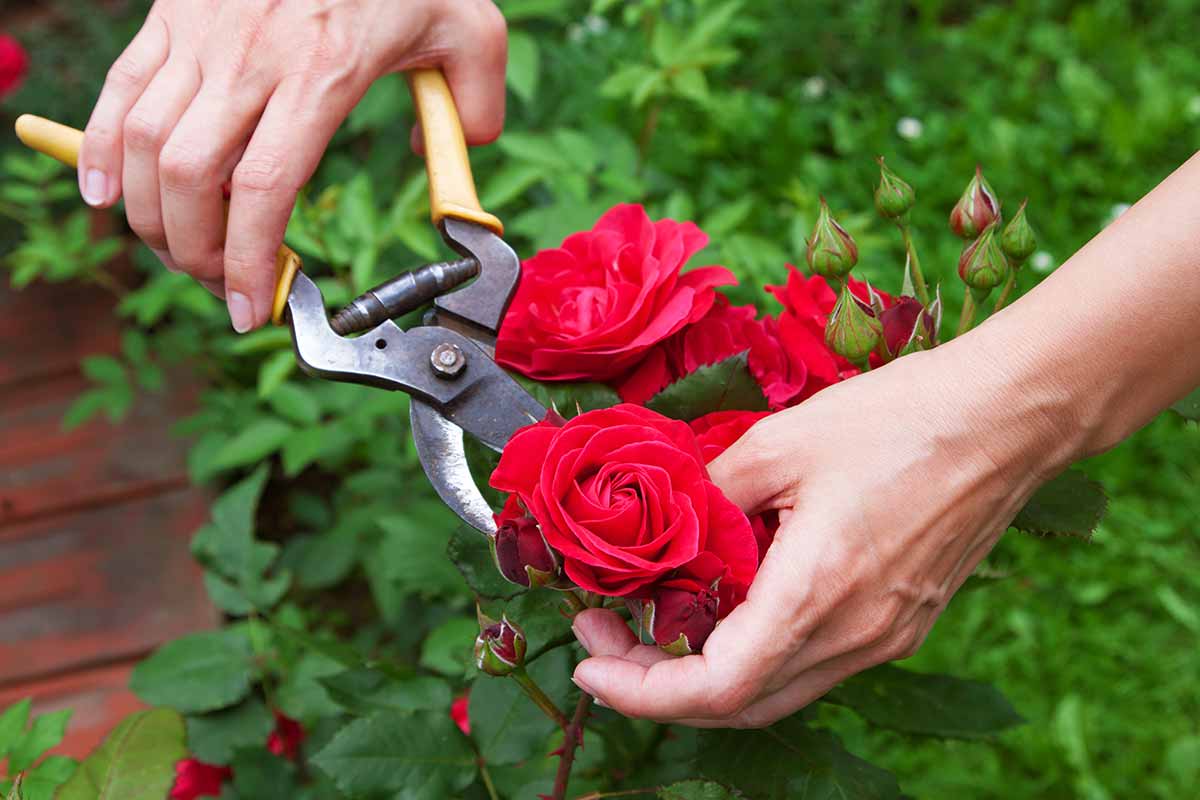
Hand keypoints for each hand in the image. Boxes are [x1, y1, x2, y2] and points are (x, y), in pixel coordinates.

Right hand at [78, 0, 506, 330]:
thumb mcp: (468, 27)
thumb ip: (474, 103)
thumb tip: (460, 156)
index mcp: (323, 71)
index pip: (266, 189)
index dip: (250, 262)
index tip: (254, 310)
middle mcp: (252, 57)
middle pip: (191, 178)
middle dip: (195, 252)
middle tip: (222, 284)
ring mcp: (201, 34)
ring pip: (144, 142)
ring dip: (148, 215)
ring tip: (177, 251)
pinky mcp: (171, 16)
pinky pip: (119, 91)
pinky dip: (100, 150)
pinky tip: (104, 196)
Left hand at [569, 339, 1081, 727]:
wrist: (1008, 416)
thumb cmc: (900, 417)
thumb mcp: (780, 441)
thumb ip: (709, 492)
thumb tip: (662, 521)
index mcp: (818, 591)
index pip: (715, 688)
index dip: (640, 691)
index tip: (590, 660)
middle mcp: (855, 634)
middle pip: (740, 706)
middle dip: (657, 686)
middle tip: (606, 637)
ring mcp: (885, 637)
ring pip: (776, 692)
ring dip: (705, 674)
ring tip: (653, 625)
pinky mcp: (901, 624)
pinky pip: (813, 663)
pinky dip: (755, 654)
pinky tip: (725, 608)